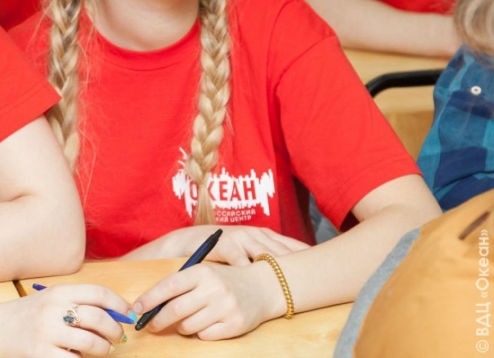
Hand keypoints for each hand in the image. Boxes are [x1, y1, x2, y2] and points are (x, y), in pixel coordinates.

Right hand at [0, 284, 131, 356]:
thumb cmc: (27, 315)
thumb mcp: (51, 301)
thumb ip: (78, 303)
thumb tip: (116, 315)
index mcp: (59, 292)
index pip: (99, 293)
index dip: (120, 305)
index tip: (129, 315)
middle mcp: (53, 310)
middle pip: (98, 318)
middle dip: (115, 331)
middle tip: (117, 338)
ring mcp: (47, 333)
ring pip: (91, 343)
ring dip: (104, 349)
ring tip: (102, 350)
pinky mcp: (41, 355)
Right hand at [124, 225, 308, 265]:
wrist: (183, 243)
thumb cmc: (215, 251)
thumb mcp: (242, 253)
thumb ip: (262, 257)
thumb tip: (289, 271)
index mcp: (261, 235)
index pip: (291, 246)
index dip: (308, 257)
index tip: (329, 267)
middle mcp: (253, 233)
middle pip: (284, 250)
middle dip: (301, 262)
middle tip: (319, 274)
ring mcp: (238, 237)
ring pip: (266, 254)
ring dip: (280, 267)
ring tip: (296, 279)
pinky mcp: (223, 245)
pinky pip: (241, 260)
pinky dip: (251, 269)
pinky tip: (261, 279)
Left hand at [133, 261, 282, 339]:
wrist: (263, 286)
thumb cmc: (225, 279)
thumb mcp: (204, 273)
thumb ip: (180, 286)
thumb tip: (148, 305)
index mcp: (202, 272)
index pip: (169, 286)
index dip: (149, 299)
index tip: (136, 309)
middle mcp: (214, 288)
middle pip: (175, 310)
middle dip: (157, 320)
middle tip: (150, 325)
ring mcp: (225, 307)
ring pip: (188, 326)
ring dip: (181, 326)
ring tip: (187, 319)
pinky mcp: (235, 325)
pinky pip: (204, 336)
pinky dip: (199, 333)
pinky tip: (206, 323)